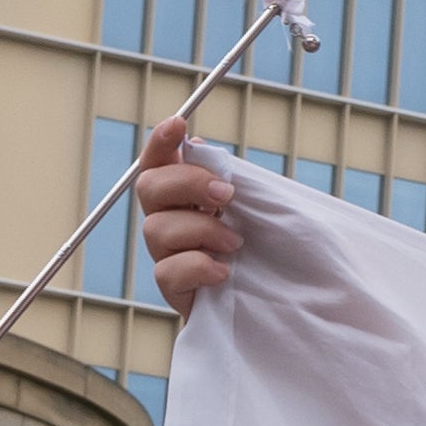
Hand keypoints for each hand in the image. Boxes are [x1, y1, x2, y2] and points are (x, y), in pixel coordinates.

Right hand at [135, 122, 247, 313]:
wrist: (277, 301)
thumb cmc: (265, 248)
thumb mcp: (257, 208)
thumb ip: (232, 180)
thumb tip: (200, 146)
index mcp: (185, 195)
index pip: (159, 161)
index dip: (161, 141)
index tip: (178, 123)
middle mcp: (168, 220)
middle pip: (149, 187)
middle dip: (187, 183)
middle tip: (226, 195)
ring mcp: (167, 255)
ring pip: (157, 229)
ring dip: (201, 230)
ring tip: (236, 243)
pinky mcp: (174, 290)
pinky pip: (166, 273)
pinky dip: (198, 267)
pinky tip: (224, 272)